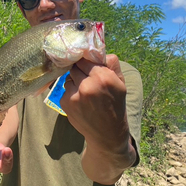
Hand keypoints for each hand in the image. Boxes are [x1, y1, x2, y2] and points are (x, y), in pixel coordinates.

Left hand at [61, 54, 135, 182]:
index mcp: (103, 77)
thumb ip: (111, 63)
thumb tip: (98, 51)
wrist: (107, 134)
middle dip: (80, 71)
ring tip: (85, 92)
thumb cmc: (115, 105)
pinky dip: (70, 93)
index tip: (88, 66)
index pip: (85, 59)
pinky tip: (80, 102)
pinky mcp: (65, 103)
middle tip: (87, 79)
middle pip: (75, 67)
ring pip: (68, 78)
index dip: (86, 63)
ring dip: (74, 82)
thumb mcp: (121, 83)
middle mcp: (87, 85)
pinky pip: (65, 90)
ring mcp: (74, 95)